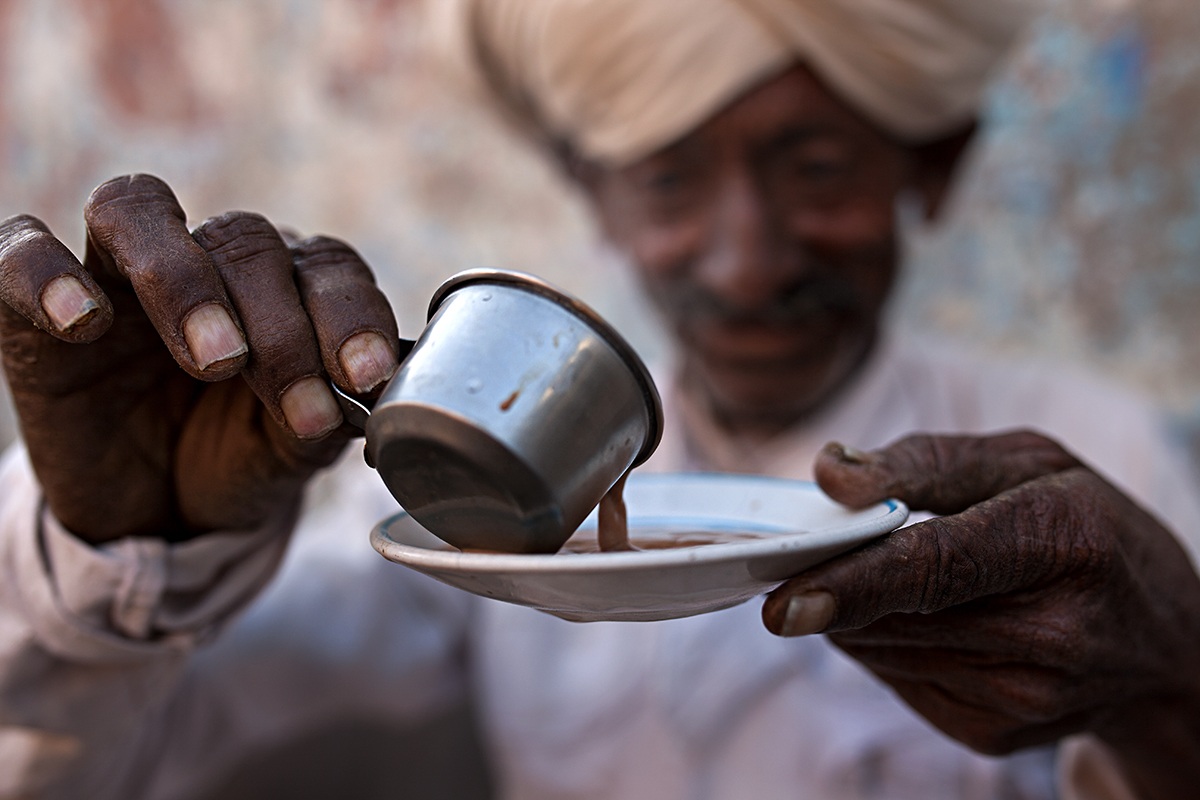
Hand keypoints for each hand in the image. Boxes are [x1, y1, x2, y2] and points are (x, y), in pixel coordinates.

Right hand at [0, 174, 401, 541]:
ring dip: (184, 280)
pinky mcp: (34, 307)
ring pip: (138, 209)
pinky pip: (20, 251)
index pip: (324, 264)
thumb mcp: (287, 452)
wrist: (150, 513)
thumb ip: (325, 416)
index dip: (350, 312)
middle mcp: (205, 260)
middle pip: (242, 239)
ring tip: (215, 359)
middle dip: (279, 323)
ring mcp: (115, 273)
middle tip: (295, 399)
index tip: (366, 374)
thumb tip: (375, 390)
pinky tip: (82, 321)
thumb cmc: (232, 460)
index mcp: (282, 285)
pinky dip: (46, 274)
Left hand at [761, 431, 1199, 799]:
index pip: (935, 567)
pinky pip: (895, 680)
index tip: (782, 602)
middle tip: (810, 549)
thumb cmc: (1086, 528)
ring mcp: (1025, 696)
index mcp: (1060, 540)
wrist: (1165, 643)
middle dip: (834, 581)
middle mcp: (1050, 632)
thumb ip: (924, 461)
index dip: (853, 583)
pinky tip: (928, 618)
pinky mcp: (995, 734)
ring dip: (857, 610)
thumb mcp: (1027, 463)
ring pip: (882, 649)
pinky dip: (885, 642)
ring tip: (891, 575)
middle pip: (893, 612)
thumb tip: (828, 475)